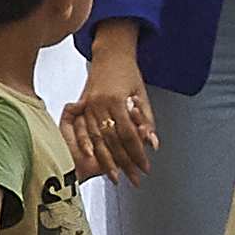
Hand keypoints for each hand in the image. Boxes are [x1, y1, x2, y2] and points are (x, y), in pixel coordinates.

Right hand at [66, 47, 157, 180]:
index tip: (145, 168)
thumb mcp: (142, 95)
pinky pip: (83, 131)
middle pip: (113, 141)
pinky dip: (88, 146)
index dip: (137, 153)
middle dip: (124, 163)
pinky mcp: (81, 106)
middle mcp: (100, 105)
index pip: (129, 135)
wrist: (110, 54)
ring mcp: (88, 106)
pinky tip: (92, 159)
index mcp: (117, 101)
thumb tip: (154, 144)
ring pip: (97, 139)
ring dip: (106, 160)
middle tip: (134, 180)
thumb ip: (147, 121)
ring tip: (115, 177)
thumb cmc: (129, 74)